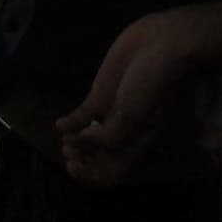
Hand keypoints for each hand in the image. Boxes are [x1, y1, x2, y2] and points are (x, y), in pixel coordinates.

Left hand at [54, 7, 207, 185]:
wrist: (161, 45)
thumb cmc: (152, 85)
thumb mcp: (133, 116)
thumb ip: (108, 136)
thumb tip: (82, 141)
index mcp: (136, 144)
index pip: (113, 173)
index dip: (92, 176)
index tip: (74, 166)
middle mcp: (123, 133)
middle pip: (98, 157)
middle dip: (81, 160)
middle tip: (69, 152)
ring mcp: (111, 113)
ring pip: (88, 138)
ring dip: (74, 143)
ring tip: (66, 140)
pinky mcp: (102, 94)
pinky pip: (83, 115)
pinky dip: (70, 122)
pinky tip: (59, 124)